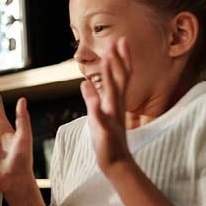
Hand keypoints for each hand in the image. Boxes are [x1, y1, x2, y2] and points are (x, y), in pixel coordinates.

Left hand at [80, 37, 132, 172]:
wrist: (116, 163)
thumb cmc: (107, 139)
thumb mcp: (97, 114)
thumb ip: (92, 97)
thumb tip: (84, 82)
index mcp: (114, 102)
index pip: (120, 77)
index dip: (121, 59)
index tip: (120, 41)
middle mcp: (116, 108)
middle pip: (119, 81)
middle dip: (118, 62)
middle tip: (117, 42)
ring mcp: (113, 120)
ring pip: (113, 96)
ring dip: (111, 79)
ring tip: (108, 62)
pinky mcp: (106, 134)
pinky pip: (103, 122)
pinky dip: (99, 113)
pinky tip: (95, 105)